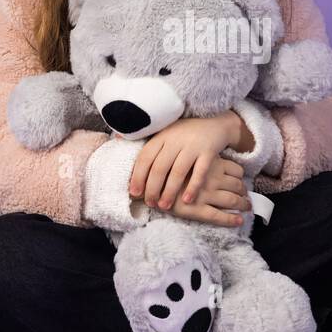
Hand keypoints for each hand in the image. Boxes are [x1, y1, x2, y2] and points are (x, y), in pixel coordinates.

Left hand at [129, 113, 244, 214]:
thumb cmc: (184, 132)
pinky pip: (200, 172)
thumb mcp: (164, 130)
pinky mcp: (209, 152)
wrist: (215, 124)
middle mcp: (175, 139)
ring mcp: (193, 146)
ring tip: (164, 206)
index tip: (134, 193)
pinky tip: (188, 200)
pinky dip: (193, 187)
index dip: (138, 176)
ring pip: (178, 172)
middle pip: (160, 167)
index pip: (145, 157)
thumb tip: (116, 136)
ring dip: (170, 192)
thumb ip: (144, 136)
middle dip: (152, 189)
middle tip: (150, 203)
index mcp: (161, 136)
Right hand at [166, 157, 250, 227]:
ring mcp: (205, 194)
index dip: (241, 177)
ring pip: (232, 200)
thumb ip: (197, 158)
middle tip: (247, 197)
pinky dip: (231, 219)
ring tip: (246, 207)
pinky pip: (219, 216)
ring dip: (242, 204)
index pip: (235, 169)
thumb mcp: (183, 156)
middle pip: (237, 185)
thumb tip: (209, 159)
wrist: (146, 183)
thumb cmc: (164, 167)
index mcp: (209, 163)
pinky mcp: (197, 210)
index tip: (242, 181)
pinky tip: (238, 221)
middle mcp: (210, 178)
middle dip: (244, 193)